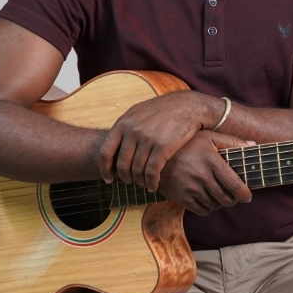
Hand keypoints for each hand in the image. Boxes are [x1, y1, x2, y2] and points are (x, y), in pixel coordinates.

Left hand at [99, 91, 222, 189]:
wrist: (187, 106)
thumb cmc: (162, 111)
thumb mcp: (138, 113)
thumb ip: (125, 128)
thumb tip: (112, 145)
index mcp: (123, 123)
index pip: (105, 151)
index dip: (104, 169)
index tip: (108, 179)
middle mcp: (133, 131)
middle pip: (121, 165)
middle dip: (125, 178)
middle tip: (130, 183)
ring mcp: (147, 139)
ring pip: (137, 171)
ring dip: (140, 182)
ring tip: (144, 184)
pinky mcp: (163, 146)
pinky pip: (152, 172)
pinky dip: (151, 183)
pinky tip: (153, 186)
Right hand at [156, 131, 253, 215]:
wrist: (157, 155)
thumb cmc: (187, 145)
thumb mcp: (208, 137)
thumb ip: (231, 141)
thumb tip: (253, 145)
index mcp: (211, 160)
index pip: (234, 184)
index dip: (244, 194)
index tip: (247, 197)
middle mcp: (202, 176)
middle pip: (226, 198)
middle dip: (233, 199)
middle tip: (232, 196)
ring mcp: (191, 188)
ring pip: (215, 206)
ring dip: (219, 203)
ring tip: (217, 194)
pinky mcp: (182, 198)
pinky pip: (202, 211)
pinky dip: (207, 208)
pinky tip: (205, 198)